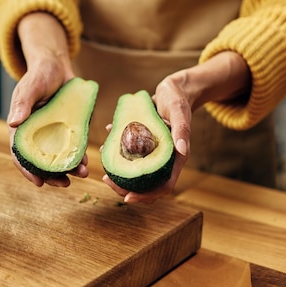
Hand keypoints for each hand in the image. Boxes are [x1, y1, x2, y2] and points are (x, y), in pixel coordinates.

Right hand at [6, 12, 85, 185]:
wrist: (57, 65)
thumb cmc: (40, 73)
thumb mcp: (31, 86)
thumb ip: (23, 103)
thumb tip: (13, 122)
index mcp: (22, 127)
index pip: (21, 153)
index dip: (28, 169)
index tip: (38, 182)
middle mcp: (37, 134)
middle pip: (41, 161)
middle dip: (52, 176)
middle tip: (64, 184)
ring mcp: (54, 132)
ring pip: (59, 156)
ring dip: (69, 168)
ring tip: (81, 175)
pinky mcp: (69, 128)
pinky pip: (73, 146)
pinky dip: (79, 156)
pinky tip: (87, 162)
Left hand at [102, 51, 250, 202]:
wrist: (173, 89)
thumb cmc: (178, 99)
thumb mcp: (180, 111)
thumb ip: (182, 130)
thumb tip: (182, 150)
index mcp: (176, 157)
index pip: (164, 186)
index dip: (147, 195)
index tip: (127, 198)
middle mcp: (164, 158)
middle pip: (147, 183)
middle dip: (126, 187)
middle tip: (106, 180)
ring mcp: (153, 151)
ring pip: (136, 170)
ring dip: (120, 171)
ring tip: (103, 167)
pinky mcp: (144, 141)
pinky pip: (130, 152)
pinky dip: (117, 150)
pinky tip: (106, 143)